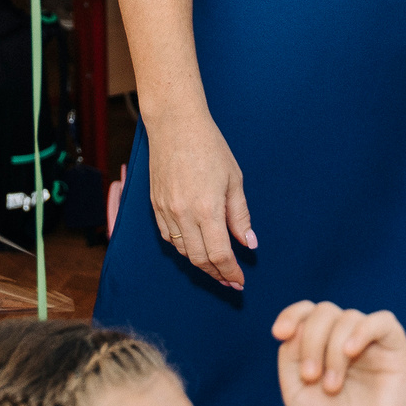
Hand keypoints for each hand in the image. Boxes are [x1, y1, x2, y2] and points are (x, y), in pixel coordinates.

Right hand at [148, 113, 254, 289]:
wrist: (175, 125)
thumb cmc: (209, 147)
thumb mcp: (234, 180)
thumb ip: (240, 215)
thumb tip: (249, 243)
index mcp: (207, 209)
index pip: (220, 255)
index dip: (231, 272)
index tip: (240, 281)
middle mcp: (183, 215)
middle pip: (199, 260)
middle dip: (216, 274)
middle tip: (230, 279)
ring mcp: (166, 211)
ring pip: (182, 251)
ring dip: (200, 263)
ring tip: (215, 267)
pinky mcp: (155, 206)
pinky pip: (169, 237)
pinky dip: (183, 247)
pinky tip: (195, 247)